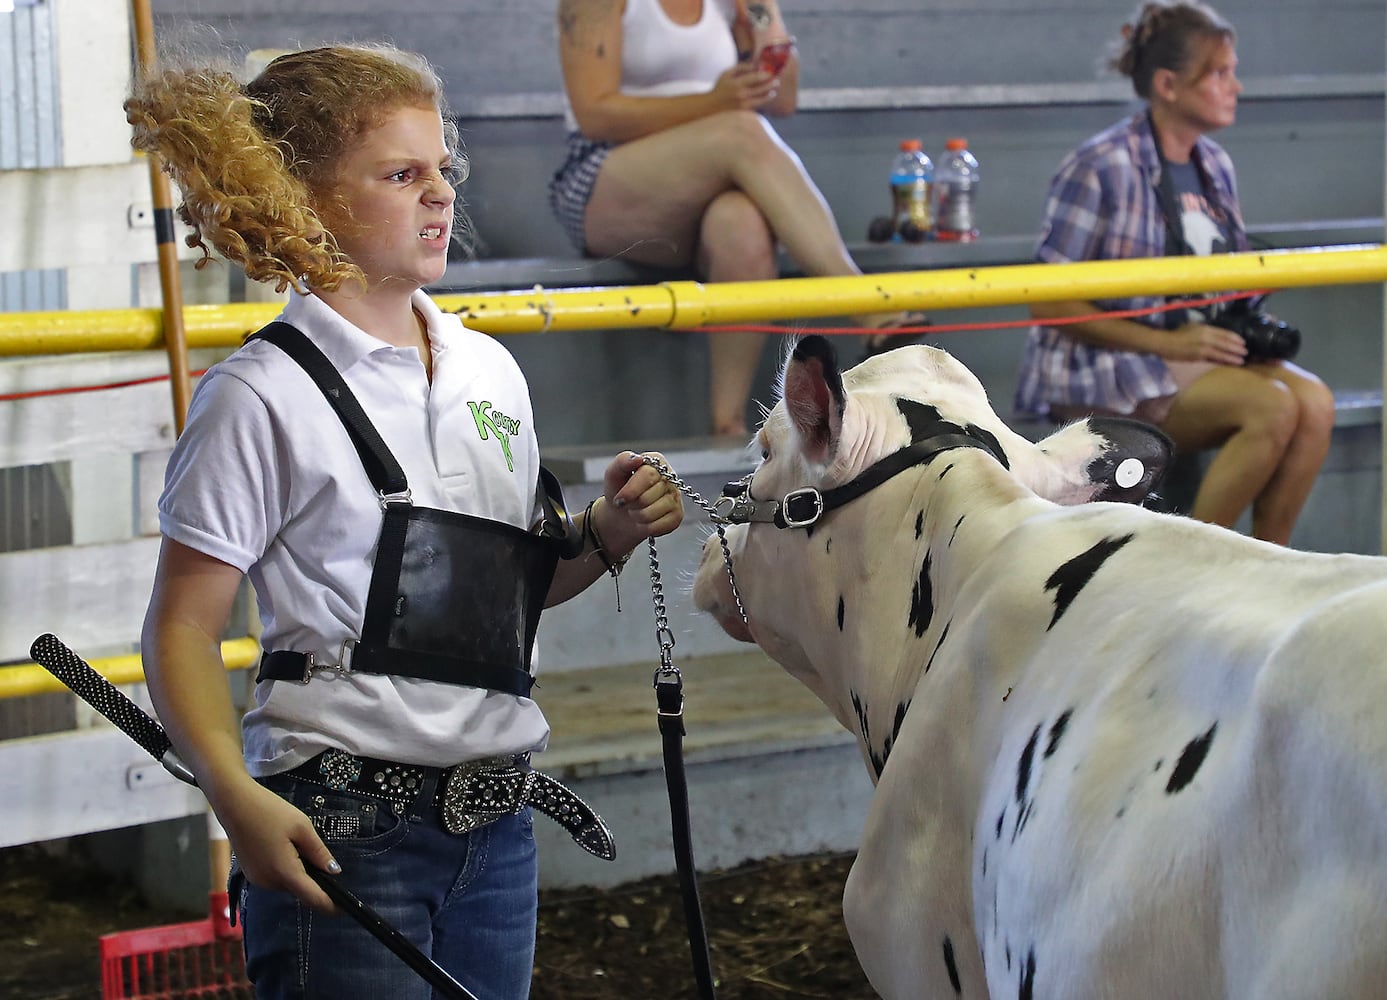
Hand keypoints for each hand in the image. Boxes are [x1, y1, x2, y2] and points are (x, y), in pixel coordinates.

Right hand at [214, 777, 339, 912]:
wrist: (233, 803)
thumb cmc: (269, 811)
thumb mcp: (302, 827)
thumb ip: (318, 852)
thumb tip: (334, 871)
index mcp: (284, 872)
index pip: (313, 898)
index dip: (331, 905)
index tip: (345, 907)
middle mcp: (269, 882)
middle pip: (301, 890)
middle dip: (314, 880)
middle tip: (319, 855)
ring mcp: (257, 880)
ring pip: (288, 884)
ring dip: (299, 873)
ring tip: (298, 844)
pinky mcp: (251, 874)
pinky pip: (276, 878)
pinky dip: (286, 869)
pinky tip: (285, 847)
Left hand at [596, 451, 684, 553]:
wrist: (622, 512)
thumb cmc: (619, 489)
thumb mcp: (614, 473)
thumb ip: (623, 461)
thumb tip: (637, 458)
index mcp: (657, 462)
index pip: (648, 476)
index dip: (630, 491)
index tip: (619, 498)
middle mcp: (670, 478)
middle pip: (647, 498)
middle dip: (631, 504)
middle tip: (628, 502)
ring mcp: (676, 497)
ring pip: (650, 514)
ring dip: (636, 516)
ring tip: (636, 510)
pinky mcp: (677, 516)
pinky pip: (657, 527)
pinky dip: (645, 527)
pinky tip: (645, 520)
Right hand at [711, 62, 779, 110]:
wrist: (711, 106)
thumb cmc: (720, 88)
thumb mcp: (726, 73)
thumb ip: (740, 67)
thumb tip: (755, 65)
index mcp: (737, 84)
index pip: (755, 78)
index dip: (765, 75)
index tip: (770, 73)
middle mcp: (741, 95)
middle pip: (761, 89)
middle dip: (770, 84)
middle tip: (776, 82)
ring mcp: (743, 105)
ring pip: (762, 100)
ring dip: (769, 95)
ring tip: (773, 92)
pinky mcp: (744, 113)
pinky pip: (756, 107)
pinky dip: (762, 103)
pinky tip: (765, 99)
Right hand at [1169, 321, 1247, 365]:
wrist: (1165, 343)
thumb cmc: (1178, 333)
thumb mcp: (1193, 327)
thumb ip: (1206, 330)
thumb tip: (1217, 336)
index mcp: (1206, 329)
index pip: (1224, 333)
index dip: (1235, 338)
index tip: (1243, 342)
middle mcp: (1206, 338)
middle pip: (1225, 343)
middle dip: (1236, 348)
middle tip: (1245, 352)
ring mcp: (1202, 349)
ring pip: (1221, 353)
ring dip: (1232, 357)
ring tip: (1241, 360)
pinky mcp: (1198, 358)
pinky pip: (1213, 360)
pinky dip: (1221, 362)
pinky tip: (1227, 364)